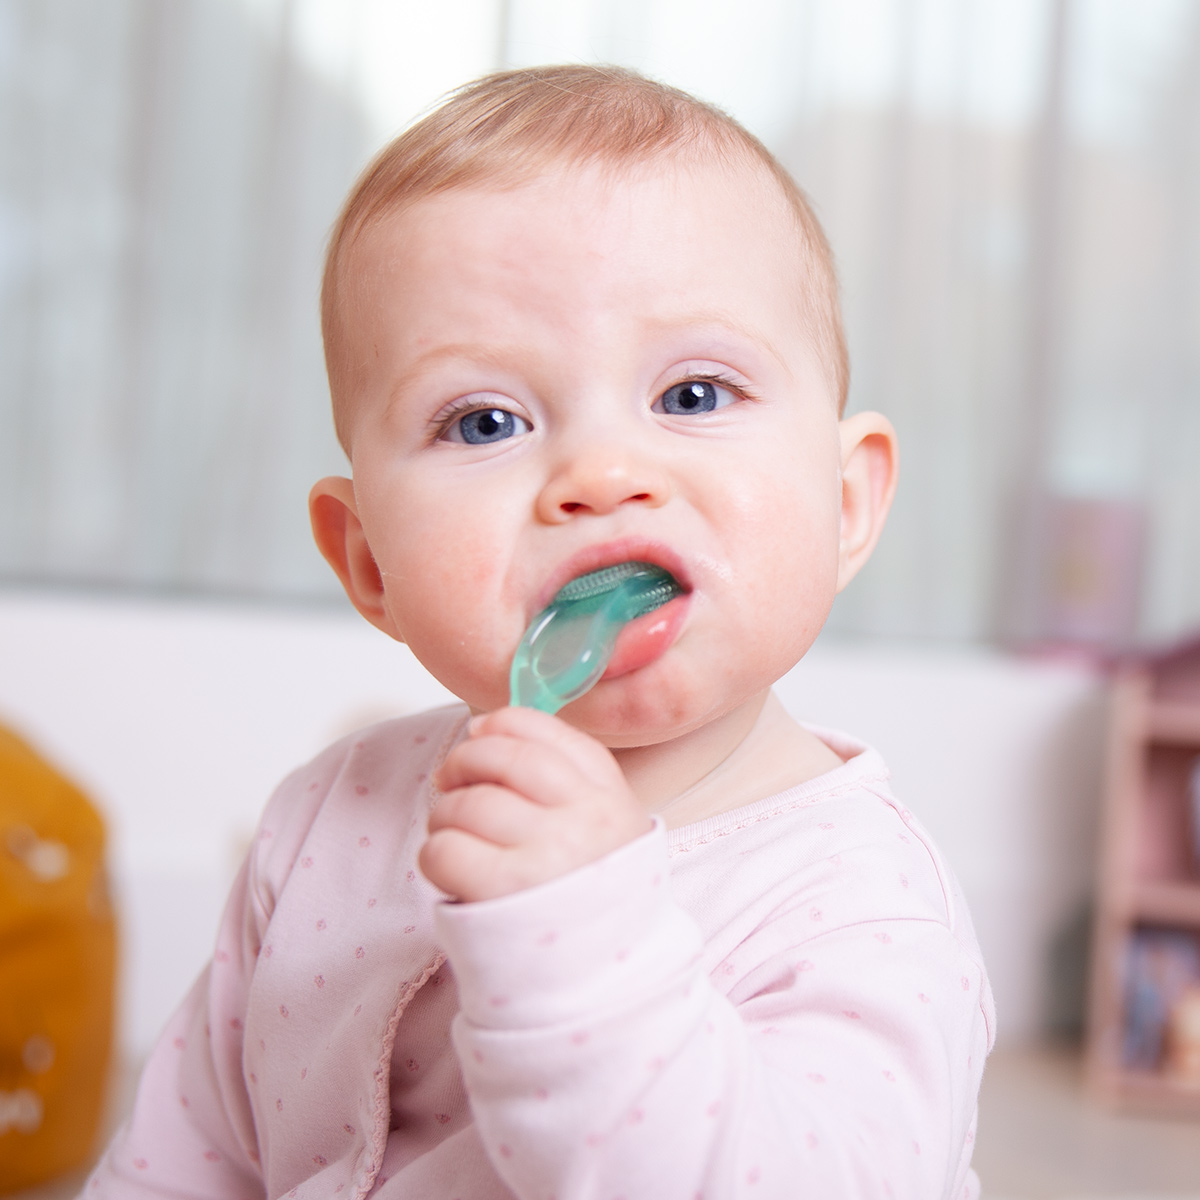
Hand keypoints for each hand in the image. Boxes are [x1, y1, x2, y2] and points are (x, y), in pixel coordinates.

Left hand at [419, 707, 651, 902]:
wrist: (600, 985)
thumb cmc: (586, 898)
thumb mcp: (599, 826)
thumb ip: (557, 775)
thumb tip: (481, 727)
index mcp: (609, 797)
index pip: (544, 732)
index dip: (501, 726)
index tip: (480, 735)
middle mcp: (584, 820)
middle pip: (500, 759)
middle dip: (463, 764)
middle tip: (452, 782)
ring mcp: (545, 856)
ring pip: (466, 804)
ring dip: (446, 817)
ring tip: (458, 838)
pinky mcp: (502, 894)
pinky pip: (444, 850)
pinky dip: (436, 857)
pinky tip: (455, 874)